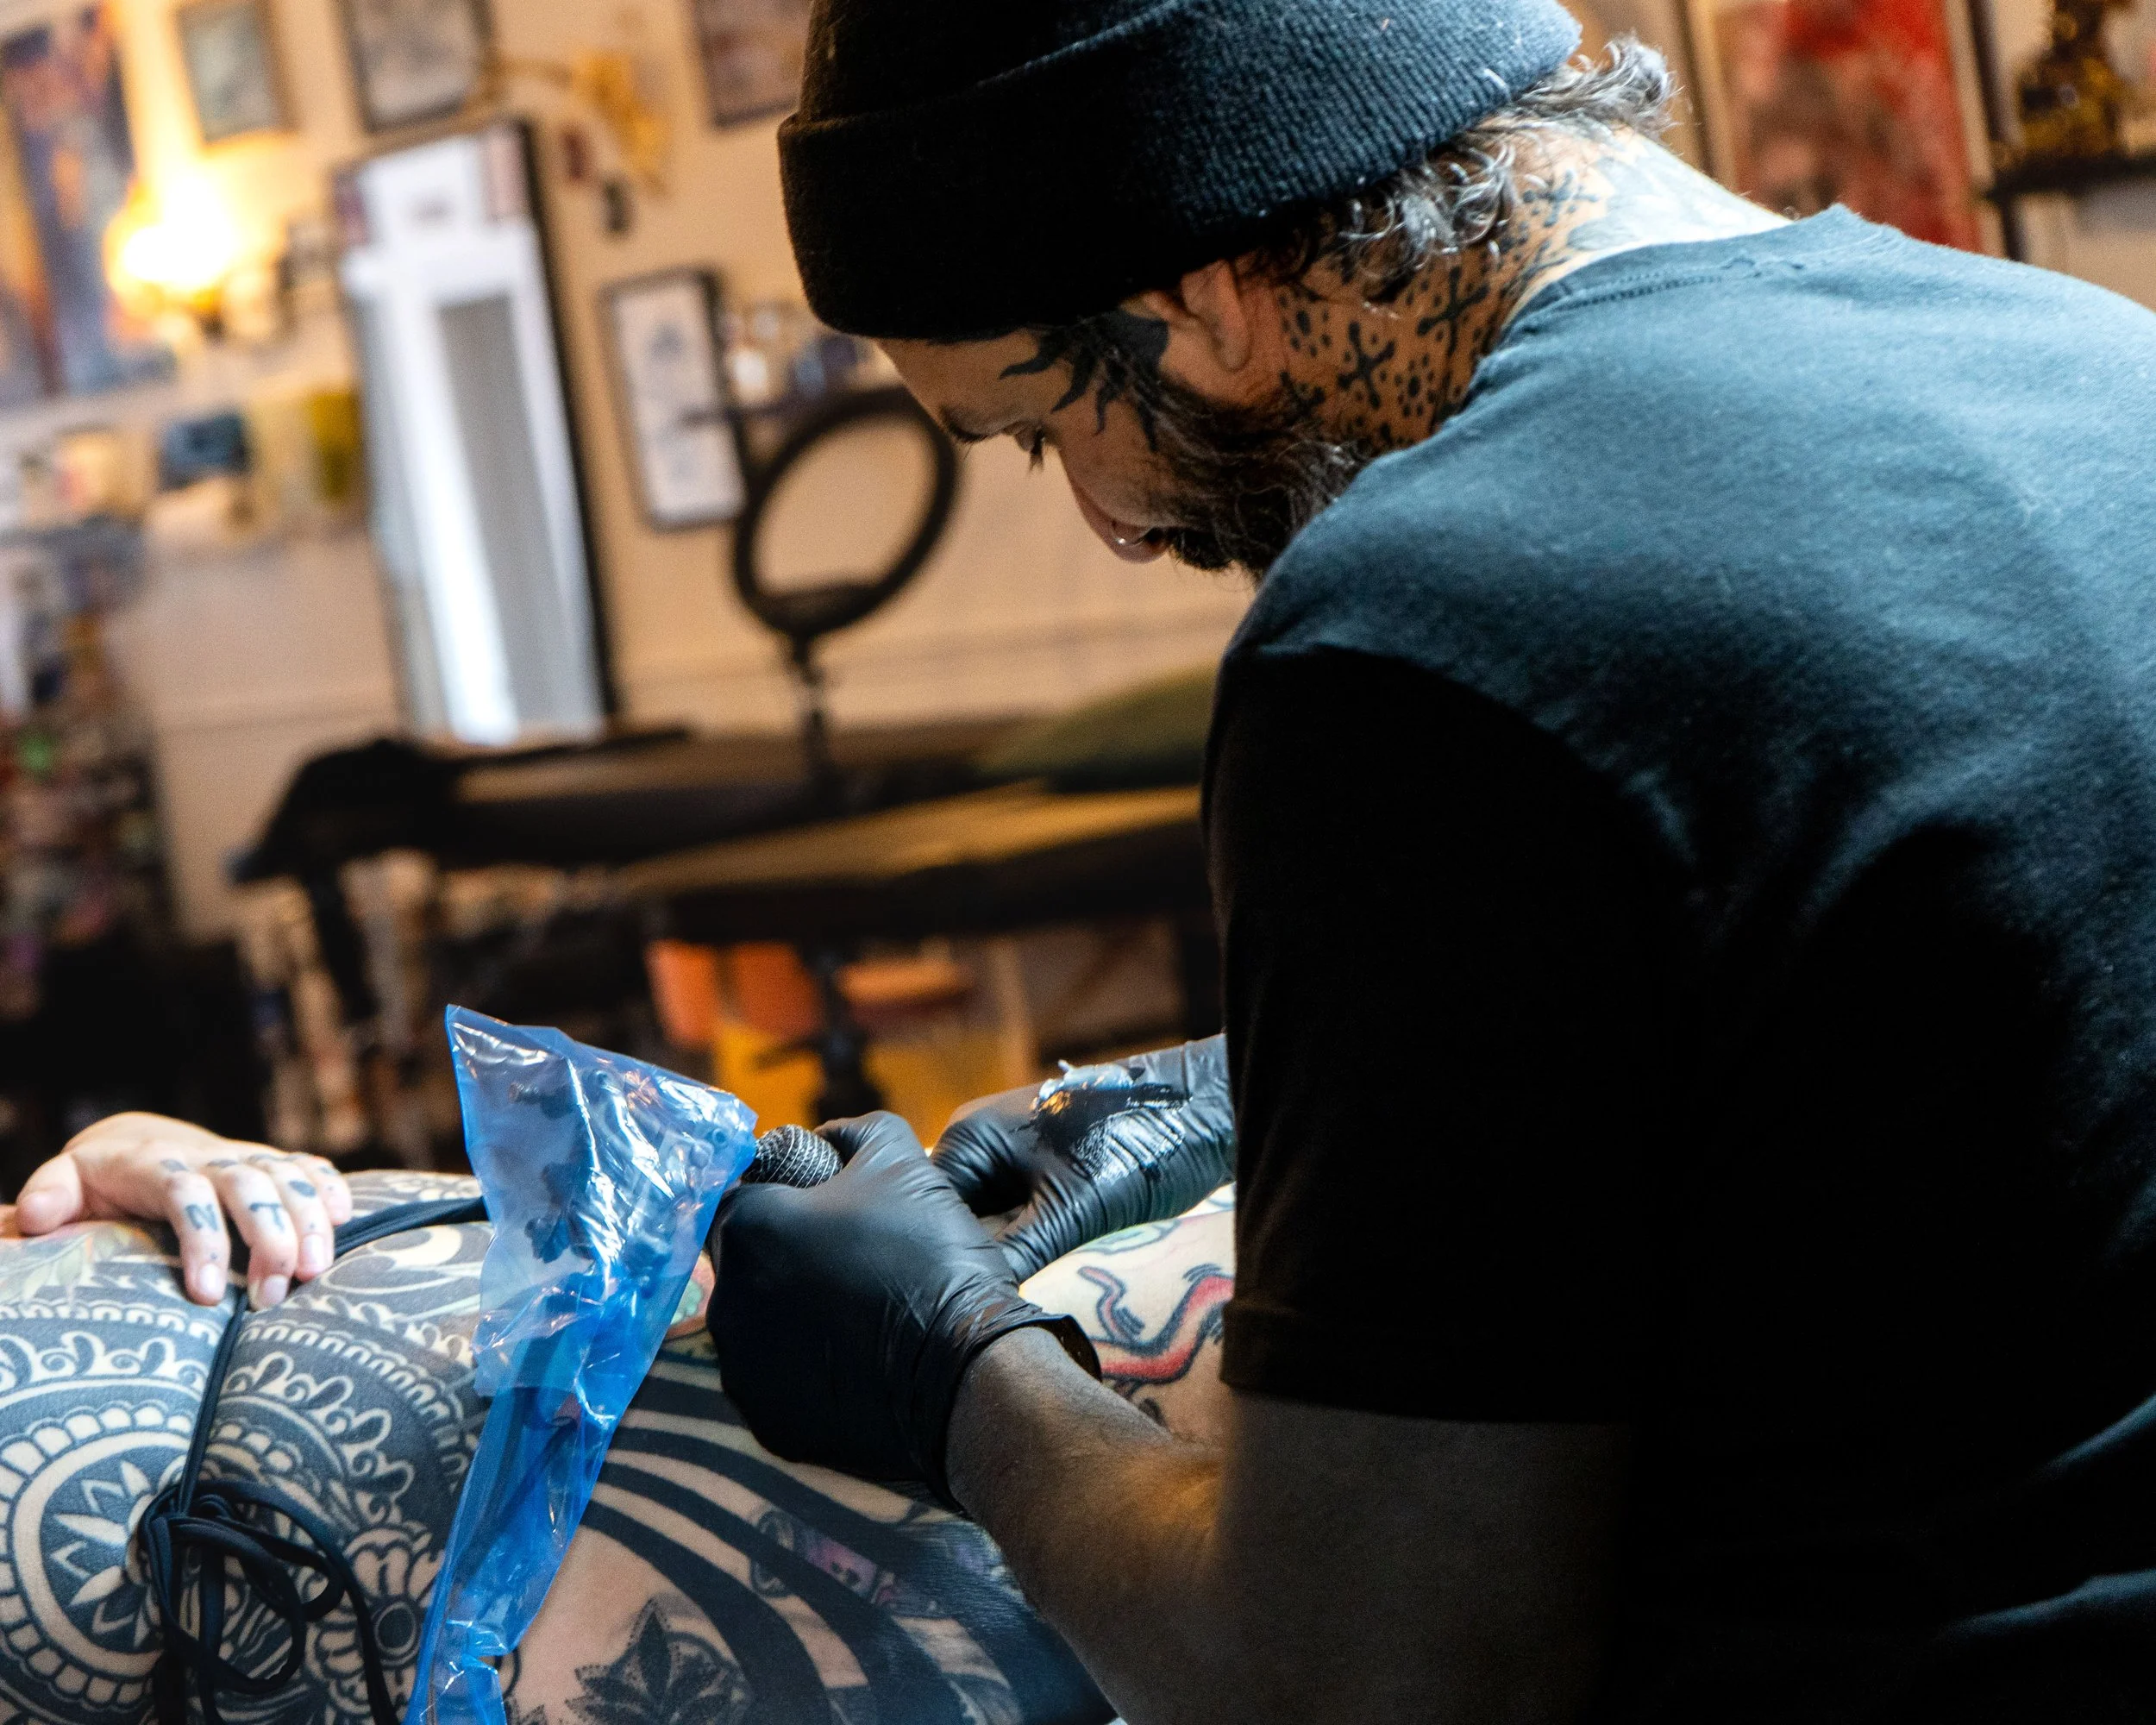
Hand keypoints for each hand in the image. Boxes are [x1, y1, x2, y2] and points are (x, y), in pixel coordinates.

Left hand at [12, 1113, 351, 1306]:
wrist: (143, 1143)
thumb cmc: (100, 1182)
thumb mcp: (66, 1183)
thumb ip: (49, 1193)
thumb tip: (31, 1216)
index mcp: (157, 1163)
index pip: (187, 1194)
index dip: (203, 1240)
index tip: (209, 1297)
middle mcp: (209, 1156)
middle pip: (250, 1186)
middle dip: (269, 1238)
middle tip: (272, 1296)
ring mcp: (246, 1156)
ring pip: (287, 1178)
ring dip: (309, 1222)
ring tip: (315, 1273)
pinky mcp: (271, 1162)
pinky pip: (309, 1166)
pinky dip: (329, 1187)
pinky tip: (344, 1218)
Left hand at [709, 1111, 1097, 1505]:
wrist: (969, 1374)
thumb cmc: (931, 1256)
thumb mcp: (902, 1162)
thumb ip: (853, 1134)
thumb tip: (828, 1137)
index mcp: (749, 1229)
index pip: (738, 1198)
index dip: (780, 1198)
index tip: (822, 1209)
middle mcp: (726, 1301)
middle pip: (744, 1266)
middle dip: (785, 1258)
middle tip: (849, 1262)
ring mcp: (743, 1370)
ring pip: (755, 1327)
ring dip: (790, 1316)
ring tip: (856, 1315)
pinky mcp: (767, 1422)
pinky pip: (775, 1382)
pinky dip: (804, 1371)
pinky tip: (855, 1363)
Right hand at [932, 1036, 1235, 1277]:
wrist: (1203, 1110)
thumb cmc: (1134, 1146)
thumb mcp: (1071, 1211)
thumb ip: (1014, 1254)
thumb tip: (973, 1300)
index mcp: (970, 1138)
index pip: (924, 1209)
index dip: (932, 1258)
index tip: (943, 1305)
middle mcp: (982, 1144)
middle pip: (952, 1218)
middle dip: (962, 1262)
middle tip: (971, 1312)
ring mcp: (1014, 1157)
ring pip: (985, 1222)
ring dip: (993, 1259)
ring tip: (994, 1303)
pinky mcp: (1045, 1173)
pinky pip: (1016, 1218)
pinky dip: (1020, 1248)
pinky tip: (1024, 1282)